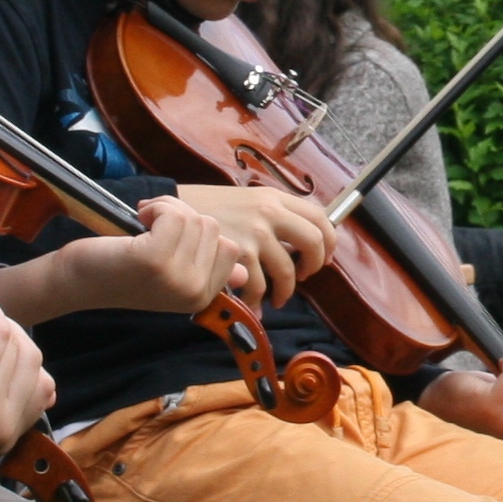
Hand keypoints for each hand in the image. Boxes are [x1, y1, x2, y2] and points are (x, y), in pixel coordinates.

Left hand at [0, 196, 238, 324]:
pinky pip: (175, 214)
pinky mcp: (155, 260)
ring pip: (195, 218)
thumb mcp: (171, 273)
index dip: (198, 233)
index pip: (230, 248)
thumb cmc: (122, 269)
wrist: (78, 280)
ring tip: (142, 227)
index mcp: (203, 297)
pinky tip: (137, 223)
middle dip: (182, 217)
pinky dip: (156, 208)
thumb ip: (206, 270)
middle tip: (151, 230)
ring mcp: (177, 278)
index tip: (168, 240)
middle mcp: (194, 293)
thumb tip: (245, 275)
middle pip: (213, 228)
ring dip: (166, 210)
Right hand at [174, 185, 333, 307]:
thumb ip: (273, 215)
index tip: (324, 255)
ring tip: (277, 297)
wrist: (173, 209)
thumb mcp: (246, 200)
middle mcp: (268, 212)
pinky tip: (255, 304)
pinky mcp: (237, 254)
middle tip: (304, 275)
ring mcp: (253, 234)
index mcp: (272, 197)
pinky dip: (259, 301)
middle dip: (315, 265)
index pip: (319, 216)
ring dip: (286, 291)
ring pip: (287, 271)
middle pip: (314, 241)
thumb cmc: (208, 207)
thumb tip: (298, 242)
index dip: (329, 240)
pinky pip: (258, 286)